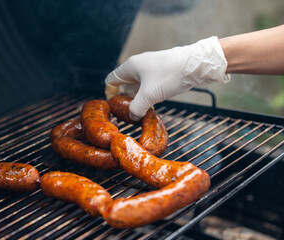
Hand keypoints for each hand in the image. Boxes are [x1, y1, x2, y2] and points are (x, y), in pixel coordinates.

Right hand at [105, 36, 229, 120]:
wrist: (196, 65)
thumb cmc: (170, 75)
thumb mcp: (149, 95)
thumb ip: (136, 108)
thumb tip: (133, 116)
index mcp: (130, 66)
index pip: (111, 81)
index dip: (110, 95)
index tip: (115, 107)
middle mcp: (138, 65)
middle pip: (124, 84)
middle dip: (125, 99)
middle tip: (129, 112)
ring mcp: (150, 68)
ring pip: (137, 86)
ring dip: (138, 99)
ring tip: (142, 111)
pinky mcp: (161, 72)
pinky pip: (148, 85)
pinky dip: (148, 95)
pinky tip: (154, 104)